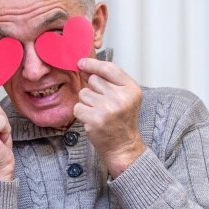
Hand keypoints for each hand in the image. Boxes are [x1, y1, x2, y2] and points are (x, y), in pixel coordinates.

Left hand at [74, 58, 145, 177]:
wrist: (123, 146)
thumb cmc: (121, 121)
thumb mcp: (123, 97)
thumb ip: (108, 81)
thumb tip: (85, 68)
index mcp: (131, 89)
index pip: (108, 68)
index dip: (92, 64)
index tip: (81, 62)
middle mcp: (120, 97)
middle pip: (93, 80)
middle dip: (92, 89)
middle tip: (102, 103)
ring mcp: (107, 109)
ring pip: (83, 93)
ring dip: (86, 102)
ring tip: (98, 112)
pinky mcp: (94, 119)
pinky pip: (77, 107)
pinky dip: (81, 113)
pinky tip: (92, 119)